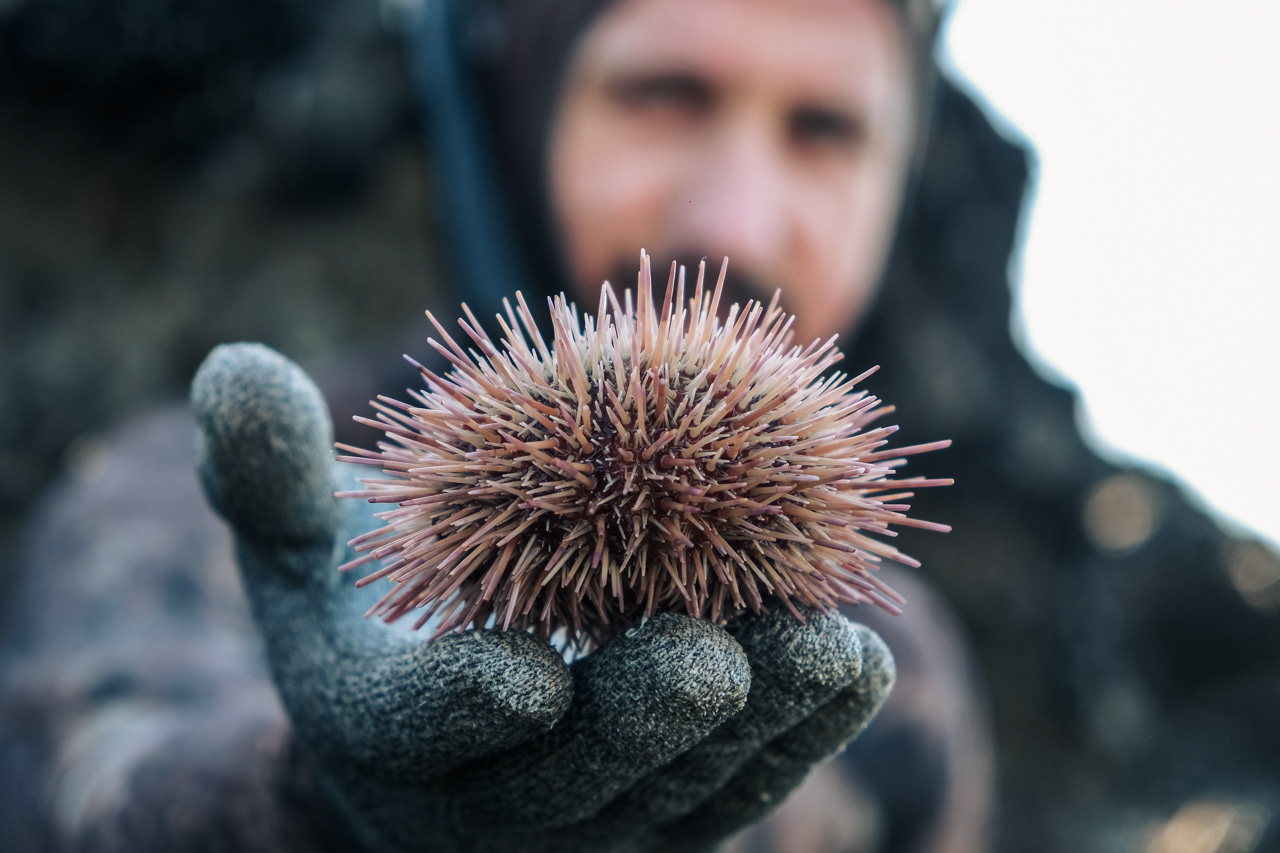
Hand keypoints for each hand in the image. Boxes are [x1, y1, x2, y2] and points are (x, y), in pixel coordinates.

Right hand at [191, 342, 894, 852]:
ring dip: (762, 724)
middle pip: (578, 781)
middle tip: (709, 657)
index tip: (521, 673)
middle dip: (644, 723)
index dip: (467, 707)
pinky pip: (748, 784)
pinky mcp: (676, 816)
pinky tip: (851, 659)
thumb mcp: (296, 560)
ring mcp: (600, 824)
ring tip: (831, 648)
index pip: (424, 736)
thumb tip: (232, 366)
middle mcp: (497, 810)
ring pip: (686, 789)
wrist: (435, 756)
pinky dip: (804, 728)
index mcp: (390, 741)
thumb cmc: (364, 634)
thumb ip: (267, 478)